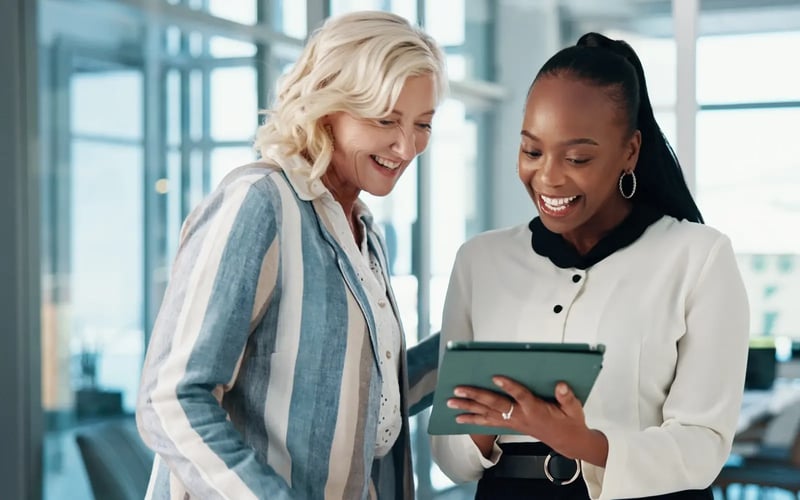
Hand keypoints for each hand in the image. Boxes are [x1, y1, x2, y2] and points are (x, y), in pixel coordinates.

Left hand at [447, 377, 607, 465]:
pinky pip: (488, 423)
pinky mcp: (510, 425)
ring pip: (487, 415)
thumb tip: (560, 385)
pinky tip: (459, 418)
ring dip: (468, 409)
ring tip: (451, 404)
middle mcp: (521, 416)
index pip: (521, 396)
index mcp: (536, 409)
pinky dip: (473, 420)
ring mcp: (514, 422)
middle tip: (459, 390)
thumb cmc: (570, 421)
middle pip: (496, 405)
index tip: (496, 376)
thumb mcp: (574, 408)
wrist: (567, 442)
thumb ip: (566, 397)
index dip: (509, 386)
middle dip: (476, 396)